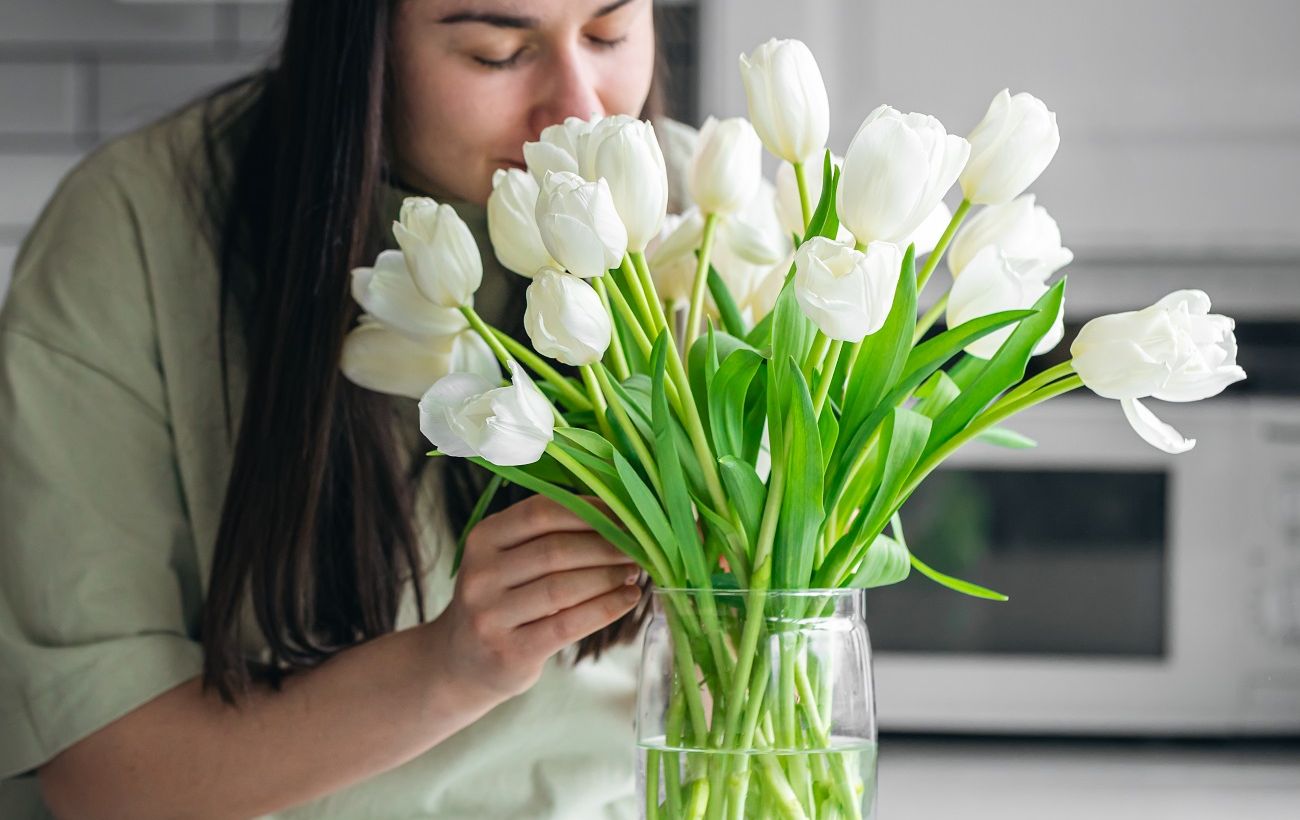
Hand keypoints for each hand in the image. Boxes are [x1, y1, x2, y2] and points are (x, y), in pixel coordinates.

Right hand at [430, 494, 642, 701]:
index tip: (625, 515)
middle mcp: (481, 574)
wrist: (461, 661)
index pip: (541, 513)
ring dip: (609, 576)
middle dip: (607, 546)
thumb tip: (619, 517)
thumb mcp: (506, 559)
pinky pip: (569, 624)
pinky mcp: (510, 651)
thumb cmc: (501, 600)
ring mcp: (491, 615)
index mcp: (483, 538)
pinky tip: (628, 598)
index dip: (589, 511)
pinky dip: (606, 608)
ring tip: (634, 572)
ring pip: (564, 587)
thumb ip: (548, 536)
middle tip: (638, 547)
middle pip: (557, 550)